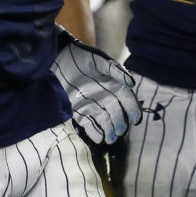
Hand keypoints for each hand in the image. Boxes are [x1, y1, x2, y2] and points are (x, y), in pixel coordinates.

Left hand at [51, 26, 141, 144]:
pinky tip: (98, 138)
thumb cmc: (83, 57)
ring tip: (110, 139)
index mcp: (115, 86)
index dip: (132, 110)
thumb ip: (115, 71)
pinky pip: (89, 125)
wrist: (59, 58)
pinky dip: (94, 133)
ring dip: (109, 131)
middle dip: (119, 124)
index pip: (127, 100)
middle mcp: (106, 98)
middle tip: (119, 131)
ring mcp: (93, 106)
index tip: (135, 119)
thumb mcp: (100, 61)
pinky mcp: (80, 111)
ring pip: (104, 122)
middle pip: (116, 114)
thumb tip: (132, 83)